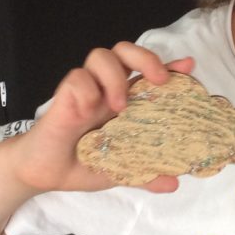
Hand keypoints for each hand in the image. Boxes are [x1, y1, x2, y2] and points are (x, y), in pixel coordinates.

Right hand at [11, 42, 195, 193]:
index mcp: (124, 100)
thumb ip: (144, 174)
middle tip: (158, 80)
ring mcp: (85, 90)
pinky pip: (76, 78)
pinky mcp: (64, 97)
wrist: (45, 173)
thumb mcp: (120, 170)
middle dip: (146, 58)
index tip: (188, 67)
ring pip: (101, 55)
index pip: (148, 73)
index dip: (170, 66)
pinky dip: (87, 90)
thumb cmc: (82, 162)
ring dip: (115, 75)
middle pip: (125, 51)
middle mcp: (106, 89)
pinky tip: (89, 112)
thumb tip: (173, 183)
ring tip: (120, 105)